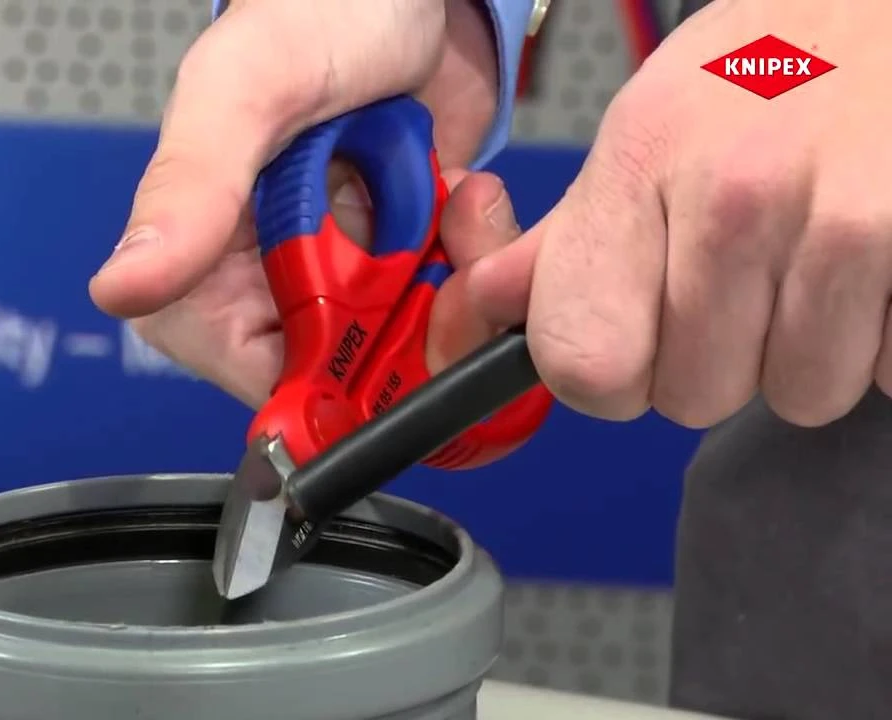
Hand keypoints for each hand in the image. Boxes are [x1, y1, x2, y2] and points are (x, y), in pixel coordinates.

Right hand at [88, 0, 503, 406]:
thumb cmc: (314, 9)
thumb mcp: (247, 91)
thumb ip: (191, 185)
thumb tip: (121, 286)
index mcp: (204, 249)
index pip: (241, 365)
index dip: (310, 375)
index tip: (367, 351)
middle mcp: (271, 268)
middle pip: (336, 366)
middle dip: (401, 330)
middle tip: (433, 260)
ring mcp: (342, 262)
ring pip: (400, 341)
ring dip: (448, 290)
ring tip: (456, 208)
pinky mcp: (402, 250)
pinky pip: (446, 298)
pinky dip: (473, 259)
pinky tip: (466, 197)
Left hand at [468, 0, 891, 427]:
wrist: (891, 5)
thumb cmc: (771, 67)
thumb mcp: (647, 127)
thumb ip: (564, 236)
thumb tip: (486, 305)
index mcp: (640, 164)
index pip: (584, 364)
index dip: (610, 377)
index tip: (638, 347)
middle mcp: (732, 195)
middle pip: (693, 396)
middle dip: (721, 360)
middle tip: (751, 278)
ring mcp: (843, 223)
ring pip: (799, 394)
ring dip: (811, 352)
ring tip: (821, 260)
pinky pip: (887, 374)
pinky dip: (886, 340)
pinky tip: (876, 264)